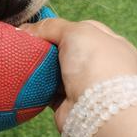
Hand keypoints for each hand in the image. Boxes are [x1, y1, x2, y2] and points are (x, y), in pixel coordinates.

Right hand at [21, 19, 136, 130]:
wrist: (96, 111)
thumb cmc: (95, 64)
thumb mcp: (75, 30)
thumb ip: (51, 26)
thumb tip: (28, 29)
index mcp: (112, 44)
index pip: (84, 28)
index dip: (61, 26)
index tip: (39, 28)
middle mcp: (102, 65)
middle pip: (67, 49)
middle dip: (48, 46)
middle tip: (28, 43)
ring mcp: (87, 85)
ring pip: (57, 69)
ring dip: (41, 66)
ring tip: (24, 58)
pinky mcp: (70, 103)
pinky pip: (48, 89)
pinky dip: (37, 85)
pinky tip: (25, 77)